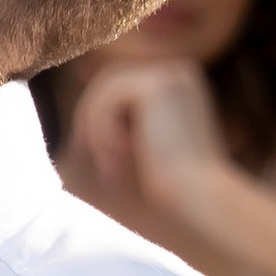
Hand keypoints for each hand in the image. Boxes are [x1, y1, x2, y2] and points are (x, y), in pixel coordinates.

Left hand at [65, 55, 233, 223]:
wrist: (197, 201)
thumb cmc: (170, 189)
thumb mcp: (140, 152)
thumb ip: (118, 129)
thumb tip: (77, 127)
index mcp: (180, 87)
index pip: (123, 88)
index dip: (104, 123)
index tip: (112, 168)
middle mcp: (179, 74)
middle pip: (110, 81)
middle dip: (97, 123)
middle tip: (106, 168)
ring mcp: (171, 75)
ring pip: (104, 88)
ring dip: (99, 131)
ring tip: (113, 169)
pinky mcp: (157, 85)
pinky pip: (106, 97)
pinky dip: (102, 130)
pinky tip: (119, 159)